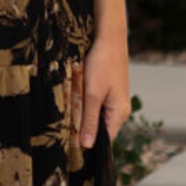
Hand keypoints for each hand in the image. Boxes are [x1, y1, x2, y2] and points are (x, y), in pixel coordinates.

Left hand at [80, 33, 130, 148]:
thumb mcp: (92, 95)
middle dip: (84, 129)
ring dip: (84, 116)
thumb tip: (87, 146)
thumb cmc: (102, 64)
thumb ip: (89, 121)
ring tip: (70, 113)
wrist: (109, 38)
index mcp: (120, 114)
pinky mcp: (110, 92)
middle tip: (65, 130)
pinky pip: (97, 106)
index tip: (71, 148)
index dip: (89, 144)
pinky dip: (86, 106)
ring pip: (97, 117)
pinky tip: (77, 99)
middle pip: (100, 129)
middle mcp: (120, 110)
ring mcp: (116, 100)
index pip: (105, 140)